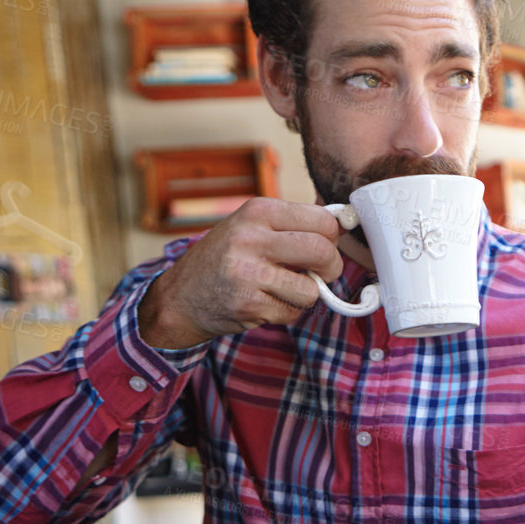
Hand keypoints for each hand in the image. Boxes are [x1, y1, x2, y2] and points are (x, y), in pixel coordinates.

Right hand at [138, 198, 347, 348]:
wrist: (180, 296)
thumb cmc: (226, 258)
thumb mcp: (252, 227)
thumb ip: (293, 225)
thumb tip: (345, 223)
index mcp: (257, 211)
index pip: (323, 220)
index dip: (333, 238)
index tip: (326, 247)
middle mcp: (251, 238)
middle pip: (322, 251)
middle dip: (331, 268)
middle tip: (322, 273)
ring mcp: (248, 272)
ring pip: (311, 289)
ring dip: (305, 295)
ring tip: (281, 289)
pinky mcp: (248, 304)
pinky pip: (292, 312)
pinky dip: (286, 312)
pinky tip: (263, 302)